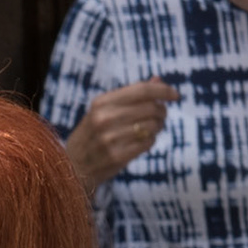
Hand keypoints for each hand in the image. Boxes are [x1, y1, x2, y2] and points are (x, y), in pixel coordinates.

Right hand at [63, 78, 179, 189]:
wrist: (72, 167)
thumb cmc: (92, 135)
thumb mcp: (103, 111)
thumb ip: (130, 95)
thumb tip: (158, 80)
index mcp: (100, 103)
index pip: (142, 90)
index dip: (163, 90)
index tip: (175, 95)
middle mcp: (104, 119)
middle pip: (151, 108)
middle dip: (162, 111)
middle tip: (160, 116)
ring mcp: (109, 139)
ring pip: (152, 126)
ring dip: (157, 127)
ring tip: (151, 130)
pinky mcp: (116, 157)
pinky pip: (148, 143)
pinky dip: (150, 141)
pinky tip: (142, 142)